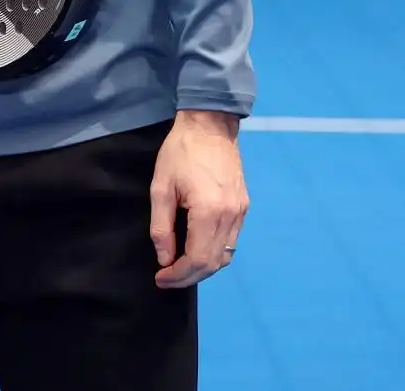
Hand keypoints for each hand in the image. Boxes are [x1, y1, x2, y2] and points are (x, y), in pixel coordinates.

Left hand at [150, 109, 248, 288]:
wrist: (210, 126)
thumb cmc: (180, 153)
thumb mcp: (160, 188)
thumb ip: (162, 227)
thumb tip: (165, 258)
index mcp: (209, 212)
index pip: (197, 260)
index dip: (178, 275)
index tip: (160, 278)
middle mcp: (230, 217)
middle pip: (213, 263)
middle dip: (189, 276)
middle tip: (167, 278)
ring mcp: (241, 213)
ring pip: (225, 255)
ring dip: (203, 267)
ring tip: (180, 267)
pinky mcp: (244, 206)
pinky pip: (231, 241)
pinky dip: (214, 253)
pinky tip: (197, 249)